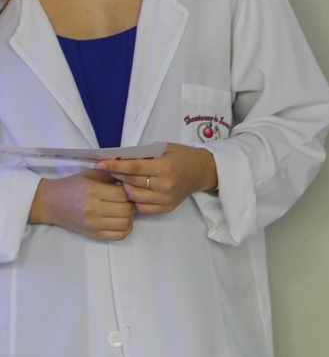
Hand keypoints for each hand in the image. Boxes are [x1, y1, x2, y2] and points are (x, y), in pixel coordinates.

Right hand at [30, 170, 134, 240]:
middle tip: (129, 200)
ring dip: (130, 217)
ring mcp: (93, 224)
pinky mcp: (93, 234)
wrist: (50, 203)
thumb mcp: (90, 174)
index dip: (130, 191)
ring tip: (125, 210)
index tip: (128, 189)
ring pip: (125, 223)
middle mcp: (93, 208)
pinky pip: (118, 236)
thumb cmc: (72, 185)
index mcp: (93, 190)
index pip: (123, 194)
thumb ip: (111, 174)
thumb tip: (131, 178)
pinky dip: (125, 229)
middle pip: (127, 209)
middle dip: (132, 204)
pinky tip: (121, 221)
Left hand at [99, 143, 217, 214]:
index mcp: (165, 167)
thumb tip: (117, 158)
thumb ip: (142, 154)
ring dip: (125, 188)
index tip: (100, 163)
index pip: (133, 168)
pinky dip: (134, 200)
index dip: (114, 166)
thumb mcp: (162, 148)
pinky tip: (134, 191)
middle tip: (108, 169)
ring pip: (134, 197)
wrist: (201, 171)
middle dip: (116, 175)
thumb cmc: (181, 156)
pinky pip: (142, 208)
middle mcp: (165, 185)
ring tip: (124, 180)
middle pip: (131, 182)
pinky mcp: (166, 208)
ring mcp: (166, 198)